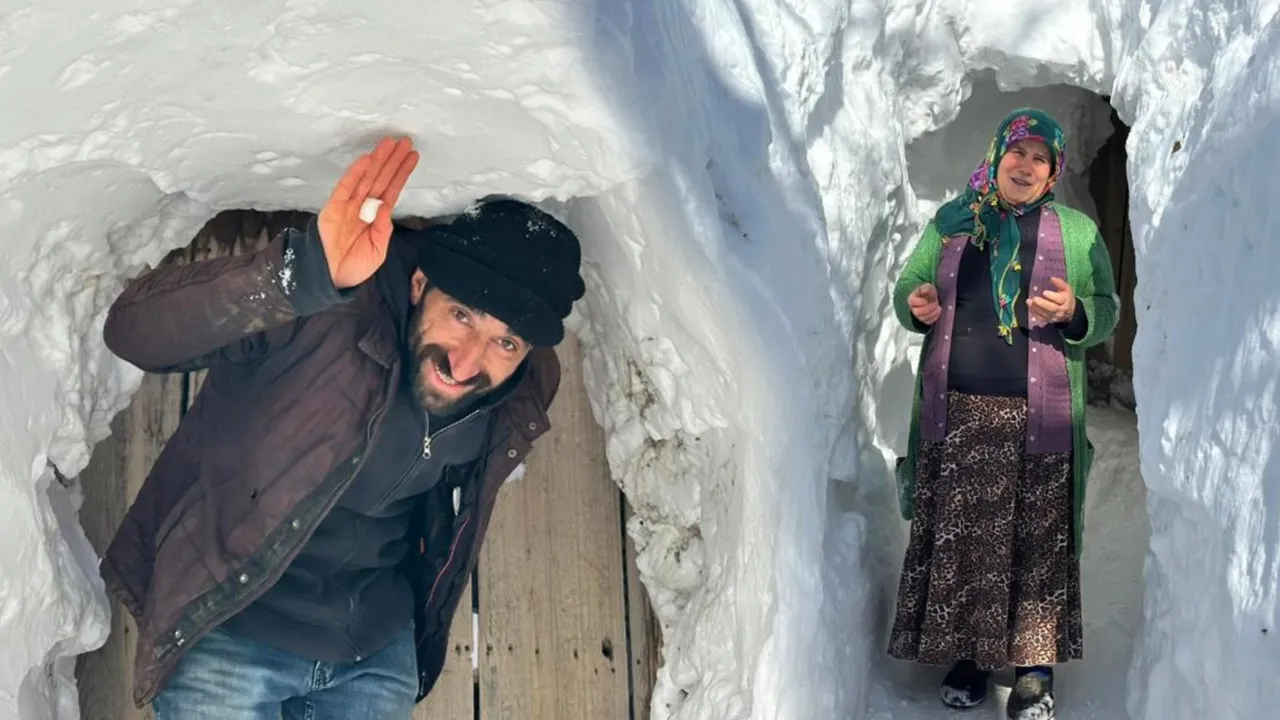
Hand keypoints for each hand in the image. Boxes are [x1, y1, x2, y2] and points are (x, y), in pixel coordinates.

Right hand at [317, 136, 419, 288]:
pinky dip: (355, 173)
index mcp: (375, 217)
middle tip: (405, 141)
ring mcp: (348, 206)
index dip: (401, 173)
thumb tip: (387, 206)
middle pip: (381, 179)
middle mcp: (363, 207)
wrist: (332, 279)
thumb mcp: (378, 250)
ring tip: (390, 144)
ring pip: (366, 178)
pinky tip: (367, 159)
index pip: (391, 190)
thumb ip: (383, 227)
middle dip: (392, 161)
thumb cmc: (354, 267)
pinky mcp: (333, 208)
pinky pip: (346, 187)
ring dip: (378, 160)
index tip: (412, 157)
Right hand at [908, 283, 941, 324]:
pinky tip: (938, 311)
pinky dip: (934, 317)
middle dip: (928, 309)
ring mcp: (918, 315)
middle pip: (917, 312)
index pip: (912, 302)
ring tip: (938, 307)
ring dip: (932, 313)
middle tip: (935, 304)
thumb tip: (923, 291)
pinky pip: (928, 322)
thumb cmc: (928, 292)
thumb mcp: (928, 287)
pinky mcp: (924, 320)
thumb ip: (926, 288)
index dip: (920, 302)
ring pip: (923, 318)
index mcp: (912, 299)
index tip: (926, 300)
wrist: (931, 298)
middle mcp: (913, 309)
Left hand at [1027, 277, 1076, 323]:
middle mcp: (1061, 310)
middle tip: (1034, 298)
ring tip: (1029, 301)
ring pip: (1045, 314)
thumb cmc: (1066, 297)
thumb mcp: (1066, 289)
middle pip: (1052, 308)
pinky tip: (1030, 306)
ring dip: (1036, 308)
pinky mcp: (1048, 320)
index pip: (1060, 300)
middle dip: (1042, 304)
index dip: (1052, 296)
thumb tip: (1051, 278)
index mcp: (1066, 300)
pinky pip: (1041, 318)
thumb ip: (1060, 283)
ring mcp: (1054, 316)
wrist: (1069, 311)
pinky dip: (1034, 312)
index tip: (1044, 292)